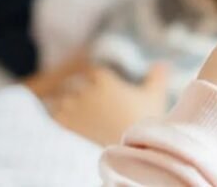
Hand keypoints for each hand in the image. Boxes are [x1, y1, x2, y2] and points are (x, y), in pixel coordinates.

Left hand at [51, 65, 168, 146]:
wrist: (130, 152)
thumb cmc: (143, 123)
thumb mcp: (155, 96)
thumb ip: (157, 76)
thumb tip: (162, 63)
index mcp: (104, 78)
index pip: (93, 73)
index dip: (95, 82)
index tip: (100, 92)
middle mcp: (85, 89)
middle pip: (75, 85)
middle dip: (80, 93)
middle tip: (89, 108)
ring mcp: (72, 106)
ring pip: (62, 99)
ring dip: (67, 106)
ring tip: (78, 117)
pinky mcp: (64, 123)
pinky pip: (54, 115)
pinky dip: (58, 119)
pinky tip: (69, 126)